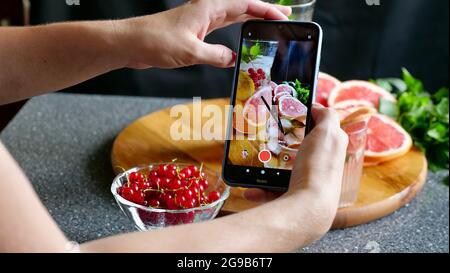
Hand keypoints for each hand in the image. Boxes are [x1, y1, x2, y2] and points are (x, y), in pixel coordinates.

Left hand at [113, 0, 290, 68]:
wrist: (132, 44)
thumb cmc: (155, 40)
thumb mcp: (191, 52)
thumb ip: (216, 56)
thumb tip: (233, 60)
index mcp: (208, 8)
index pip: (245, 4)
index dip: (265, 9)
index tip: (282, 16)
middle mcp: (206, 11)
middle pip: (241, 7)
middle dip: (262, 12)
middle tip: (282, 19)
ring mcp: (200, 21)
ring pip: (232, 18)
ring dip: (250, 21)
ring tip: (267, 27)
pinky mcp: (194, 33)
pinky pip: (221, 31)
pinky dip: (234, 35)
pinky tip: (240, 43)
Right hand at [244, 104, 347, 231]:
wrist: (309, 210)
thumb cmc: (319, 169)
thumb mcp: (328, 133)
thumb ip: (326, 115)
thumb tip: (317, 108)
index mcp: (331, 148)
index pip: (318, 128)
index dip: (302, 120)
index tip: (283, 116)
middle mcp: (321, 165)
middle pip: (298, 147)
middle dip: (281, 143)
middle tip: (266, 137)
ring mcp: (307, 182)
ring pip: (282, 169)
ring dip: (265, 166)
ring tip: (252, 163)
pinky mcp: (293, 197)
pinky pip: (272, 190)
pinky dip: (260, 188)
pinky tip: (250, 189)